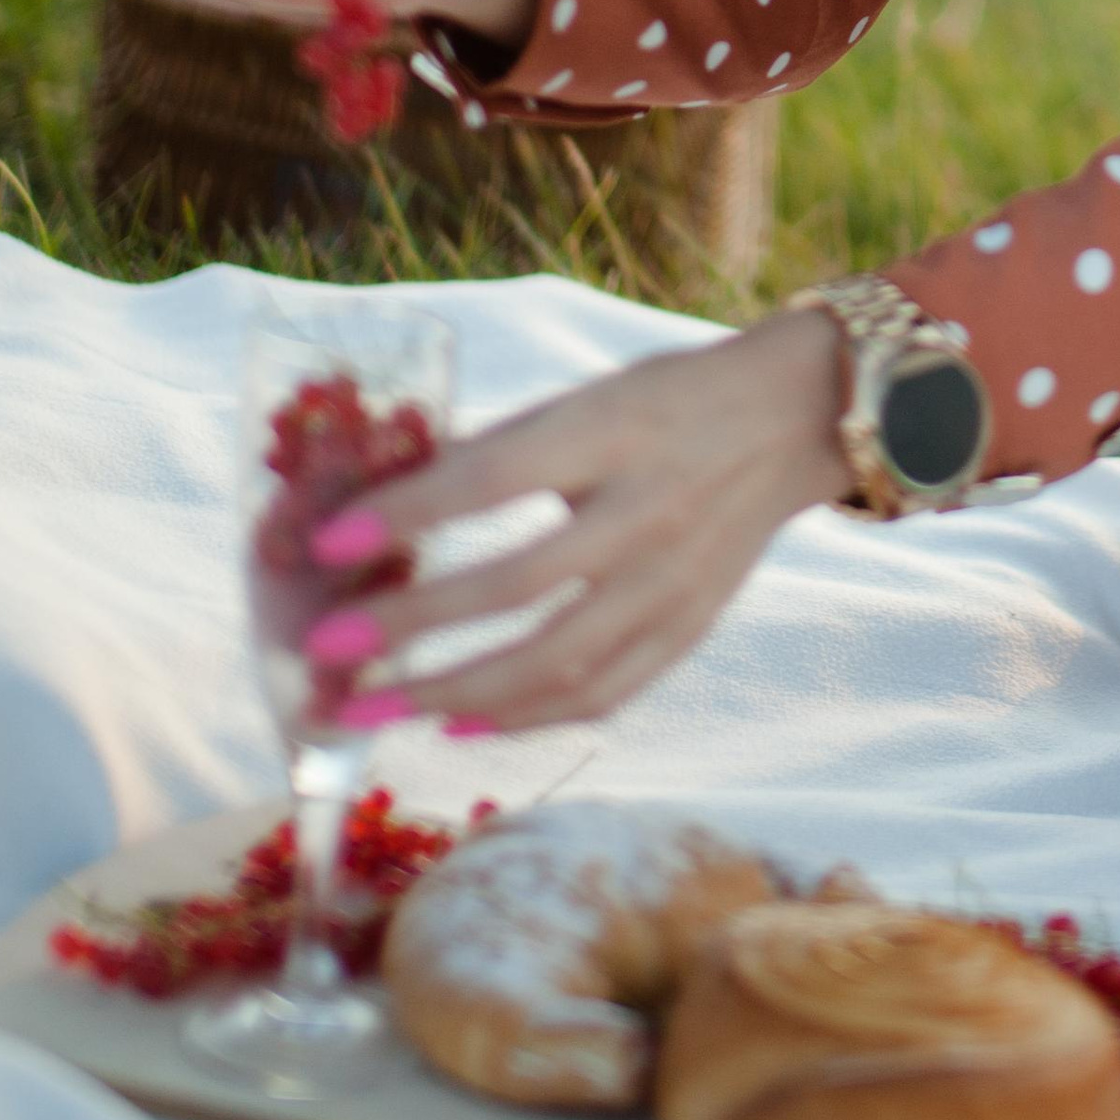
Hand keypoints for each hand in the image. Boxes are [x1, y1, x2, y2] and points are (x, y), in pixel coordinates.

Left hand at [302, 313, 848, 733]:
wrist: (791, 421)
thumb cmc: (667, 401)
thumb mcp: (587, 398)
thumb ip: (501, 449)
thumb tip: (388, 502)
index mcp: (615, 432)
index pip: (498, 477)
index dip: (411, 512)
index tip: (329, 545)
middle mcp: (647, 511)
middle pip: (518, 587)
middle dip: (413, 626)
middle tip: (328, 652)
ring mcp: (675, 582)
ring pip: (557, 663)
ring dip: (454, 693)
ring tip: (374, 708)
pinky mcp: (690, 626)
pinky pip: (603, 694)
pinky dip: (527, 718)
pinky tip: (464, 722)